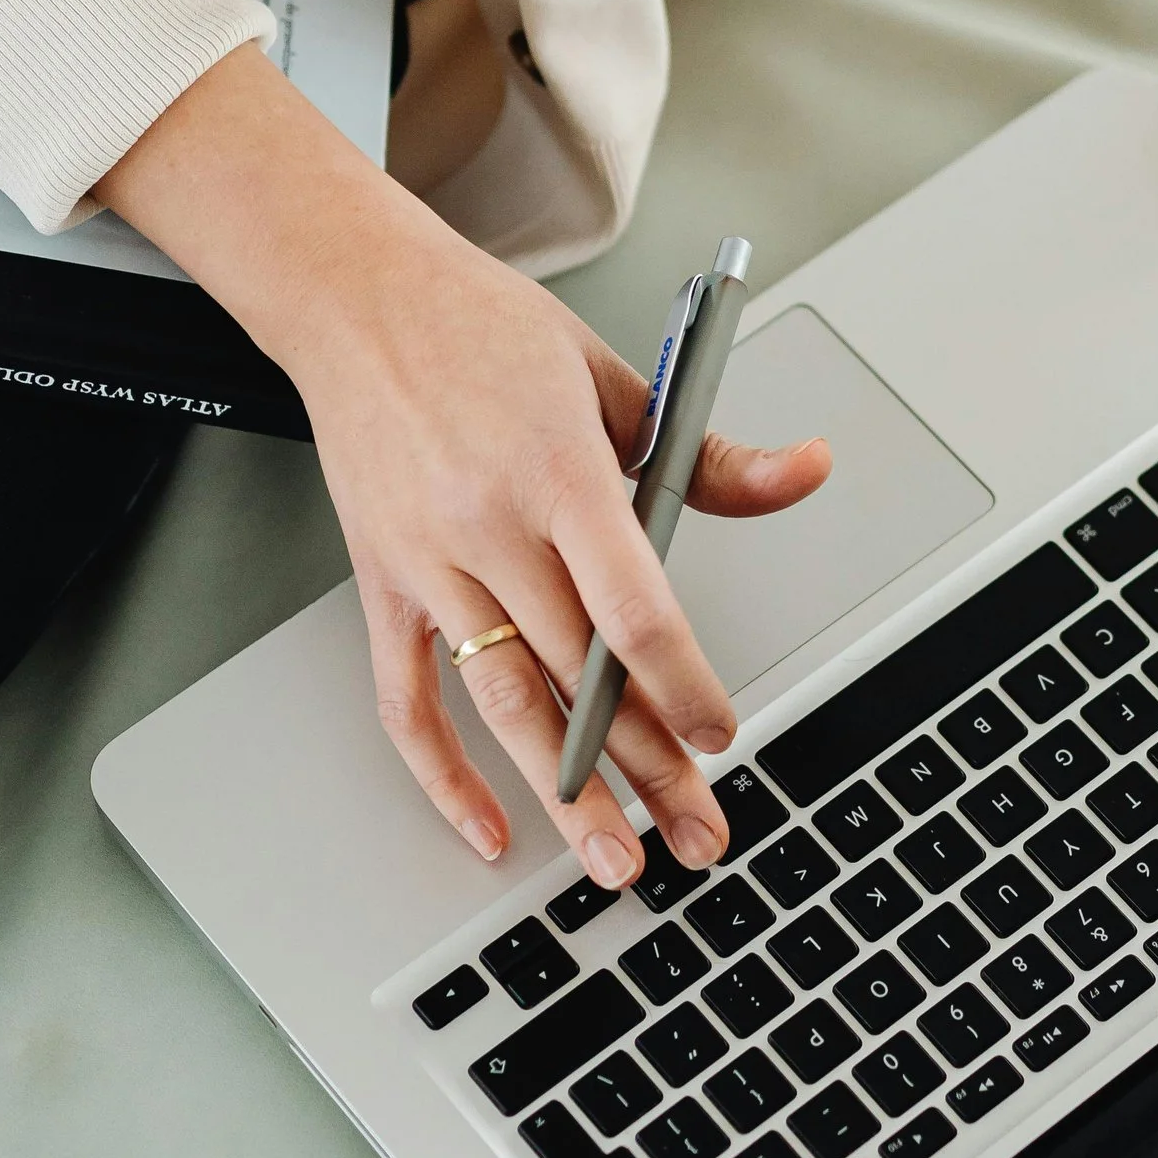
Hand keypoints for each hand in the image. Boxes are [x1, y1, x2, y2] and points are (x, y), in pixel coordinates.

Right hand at [95, 48, 827, 878]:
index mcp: (558, 470)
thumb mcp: (615, 374)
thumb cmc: (484, 329)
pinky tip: (485, 827)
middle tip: (699, 836)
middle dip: (648, 766)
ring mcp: (429, 563)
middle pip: (580, 675)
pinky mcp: (382, 583)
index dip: (682, 685)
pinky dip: (441, 776)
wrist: (357, 298)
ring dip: (561, 794)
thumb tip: (801, 471)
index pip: (633, 607)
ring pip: (504, 703)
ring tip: (613, 860)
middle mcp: (489, 526)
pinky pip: (406, 700)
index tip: (722, 737)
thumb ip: (707, 452)